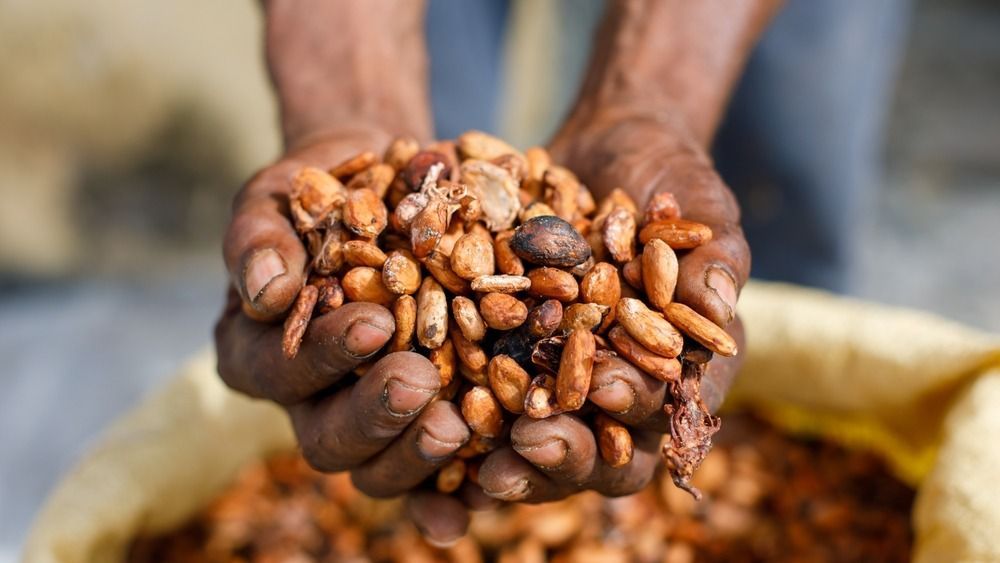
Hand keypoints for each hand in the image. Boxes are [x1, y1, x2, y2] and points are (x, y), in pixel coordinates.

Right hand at [214, 130, 473, 545]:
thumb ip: (261, 238)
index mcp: (257, 352)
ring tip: (458, 425)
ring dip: (415, 453)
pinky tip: (479, 477)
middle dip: (374, 414)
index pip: (279, 370)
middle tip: (420, 381)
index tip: (375, 322)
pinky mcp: (416, 423)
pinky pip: (429, 469)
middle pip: (327, 438)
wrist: (381, 187)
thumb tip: (266, 292)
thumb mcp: (277, 197)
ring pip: (377, 466)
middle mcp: (307, 399)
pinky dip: (451, 482)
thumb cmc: (317, 188)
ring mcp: (362, 417)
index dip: (324, 355)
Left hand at [478, 99, 749, 502]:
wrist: (598, 146)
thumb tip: (719, 305)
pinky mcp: (512, 360)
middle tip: (529, 442)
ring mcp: (562, 378)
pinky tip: (438, 424)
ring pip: (542, 441)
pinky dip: (468, 420)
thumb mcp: (696, 199)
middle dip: (567, 453)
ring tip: (482, 467)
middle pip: (602, 450)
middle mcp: (620, 384)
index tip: (606, 389)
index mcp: (677, 363)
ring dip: (514, 460)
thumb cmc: (663, 172)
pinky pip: (489, 401)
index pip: (663, 405)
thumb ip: (713, 252)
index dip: (637, 405)